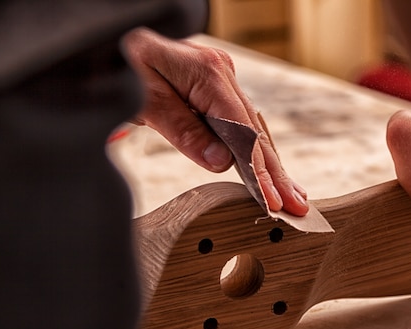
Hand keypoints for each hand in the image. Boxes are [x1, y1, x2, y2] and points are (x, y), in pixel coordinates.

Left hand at [121, 28, 307, 215]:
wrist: (113, 38)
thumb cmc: (120, 66)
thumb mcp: (144, 99)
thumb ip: (182, 129)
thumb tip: (220, 162)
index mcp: (209, 74)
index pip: (242, 132)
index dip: (258, 170)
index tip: (271, 201)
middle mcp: (224, 74)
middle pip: (257, 132)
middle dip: (277, 174)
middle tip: (297, 206)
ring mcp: (224, 78)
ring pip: (255, 129)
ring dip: (273, 165)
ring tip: (293, 195)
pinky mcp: (218, 85)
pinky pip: (242, 123)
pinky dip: (257, 149)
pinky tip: (271, 169)